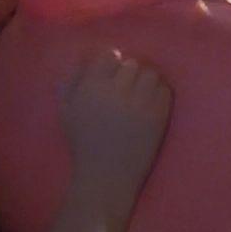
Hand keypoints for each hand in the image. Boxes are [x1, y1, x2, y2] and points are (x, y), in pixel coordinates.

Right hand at [60, 51, 173, 211]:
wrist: (106, 175)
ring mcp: (140, 104)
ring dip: (146, 81)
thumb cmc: (84, 143)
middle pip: (132, 64)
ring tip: (140, 93)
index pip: (109, 56)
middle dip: (129, 74)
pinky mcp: (158, 116)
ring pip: (150, 74)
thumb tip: (87, 56)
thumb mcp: (66, 111)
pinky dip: (159, 93)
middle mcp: (117, 93)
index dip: (112, 62)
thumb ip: (72, 80)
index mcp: (92, 89)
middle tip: (127, 88)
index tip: (112, 73)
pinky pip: (164, 90)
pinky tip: (150, 103)